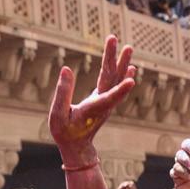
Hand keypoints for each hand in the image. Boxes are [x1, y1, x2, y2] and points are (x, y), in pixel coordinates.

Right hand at [48, 35, 135, 165]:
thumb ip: (62, 92)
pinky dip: (123, 74)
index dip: (120, 90)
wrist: (77, 146)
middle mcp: (103, 105)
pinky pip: (115, 85)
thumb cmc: (65, 132)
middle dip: (115, 60)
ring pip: (115, 80)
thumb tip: (66, 69)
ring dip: (122, 63)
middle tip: (120, 42)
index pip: (108, 98)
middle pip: (112, 80)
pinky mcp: (103, 101)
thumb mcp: (57, 115)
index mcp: (92, 109)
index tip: (132, 80)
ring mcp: (105, 103)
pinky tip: (130, 67)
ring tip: (128, 48)